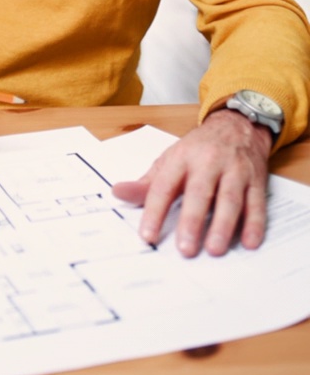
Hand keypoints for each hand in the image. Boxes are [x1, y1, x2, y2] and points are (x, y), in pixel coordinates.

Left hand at [112, 109, 272, 257]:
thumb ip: (146, 183)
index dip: (154, 211)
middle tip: (185, 249)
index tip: (147, 236)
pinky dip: (255, 223)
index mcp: (181, 158)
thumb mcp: (169, 161)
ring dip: (223, 225)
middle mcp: (208, 162)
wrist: (236, 125)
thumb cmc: (198, 149)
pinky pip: (256, 202)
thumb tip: (117, 193)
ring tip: (214, 249)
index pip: (164, 186)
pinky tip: (249, 242)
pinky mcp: (256, 180)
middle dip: (192, 221)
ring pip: (230, 198)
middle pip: (200, 192)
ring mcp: (235, 170)